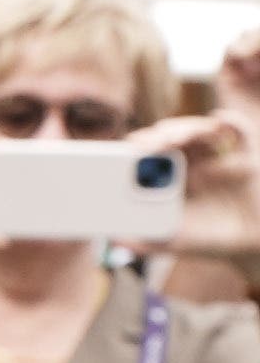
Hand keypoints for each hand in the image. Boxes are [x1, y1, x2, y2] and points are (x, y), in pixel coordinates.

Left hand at [136, 109, 259, 263]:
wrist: (246, 245)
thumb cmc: (205, 240)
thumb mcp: (171, 243)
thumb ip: (144, 242)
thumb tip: (116, 240)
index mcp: (169, 176)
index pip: (150, 150)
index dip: (139, 144)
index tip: (130, 148)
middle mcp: (192, 161)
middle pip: (172, 135)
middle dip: (159, 135)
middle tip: (150, 145)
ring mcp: (217, 158)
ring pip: (200, 131)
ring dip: (186, 128)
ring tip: (173, 139)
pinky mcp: (244, 159)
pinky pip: (240, 134)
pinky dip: (232, 121)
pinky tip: (219, 117)